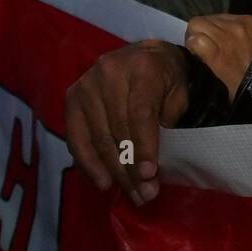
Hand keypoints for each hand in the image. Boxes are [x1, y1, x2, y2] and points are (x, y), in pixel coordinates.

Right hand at [64, 40, 188, 204]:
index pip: (140, 113)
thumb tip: (149, 170)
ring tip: (131, 194)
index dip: (144, 147)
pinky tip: (103, 182)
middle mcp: (108, 72)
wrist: (146, 55)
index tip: (149, 175)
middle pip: (117, 129)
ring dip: (113, 171)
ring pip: (98, 137)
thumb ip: (168, 123)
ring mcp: (86, 84)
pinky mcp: (72, 98)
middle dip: (130, 167)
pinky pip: (77, 138)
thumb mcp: (179, 95)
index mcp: (142, 66)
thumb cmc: (167, 79)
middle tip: (144, 194)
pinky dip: (89, 163)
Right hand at [184, 14, 251, 101]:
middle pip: (198, 22)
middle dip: (197, 33)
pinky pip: (227, 15)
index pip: (193, 38)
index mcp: (218, 55)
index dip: (191, 45)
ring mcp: (239, 24)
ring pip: (211, 17)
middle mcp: (226, 35)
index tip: (196, 52)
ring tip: (218, 39)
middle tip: (204, 44)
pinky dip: (225, 23)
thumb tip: (195, 52)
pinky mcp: (249, 19)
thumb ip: (204, 64)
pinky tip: (231, 35)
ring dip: (211, 27)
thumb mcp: (218, 84)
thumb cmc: (243, 87)